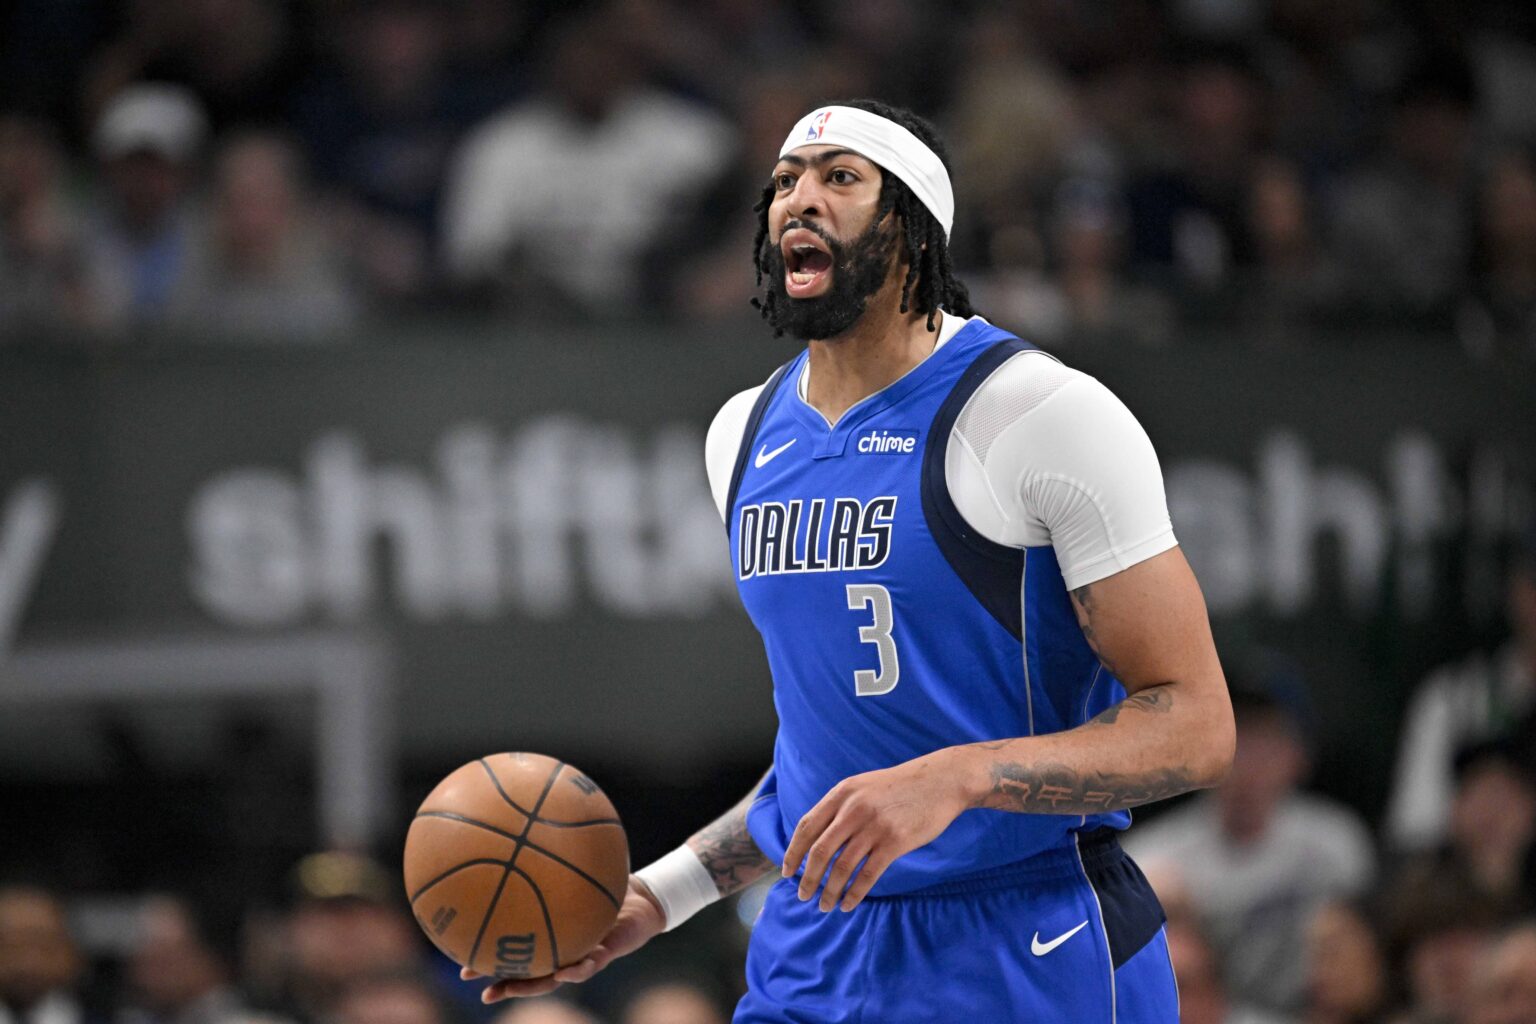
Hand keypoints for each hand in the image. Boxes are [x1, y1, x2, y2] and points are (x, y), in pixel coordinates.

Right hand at [460, 874, 666, 1001]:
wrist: (643, 898)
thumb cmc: (607, 885)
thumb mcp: (578, 868)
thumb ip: (555, 858)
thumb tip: (525, 831)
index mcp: (550, 934)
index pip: (514, 949)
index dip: (488, 957)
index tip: (461, 961)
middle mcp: (561, 948)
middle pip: (524, 970)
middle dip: (499, 978)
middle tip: (473, 982)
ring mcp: (581, 955)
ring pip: (551, 978)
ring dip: (530, 986)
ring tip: (507, 989)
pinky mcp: (605, 954)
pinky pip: (589, 965)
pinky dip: (576, 970)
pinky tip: (564, 971)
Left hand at [781, 751, 966, 911]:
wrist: (940, 781)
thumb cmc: (900, 787)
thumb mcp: (863, 787)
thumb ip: (840, 807)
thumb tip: (817, 838)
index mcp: (841, 793)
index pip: (807, 827)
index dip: (793, 852)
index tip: (787, 871)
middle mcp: (853, 809)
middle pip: (820, 851)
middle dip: (808, 878)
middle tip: (803, 895)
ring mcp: (874, 826)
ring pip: (841, 867)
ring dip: (829, 891)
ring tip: (824, 905)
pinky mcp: (895, 842)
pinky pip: (867, 875)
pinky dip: (854, 893)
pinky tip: (848, 904)